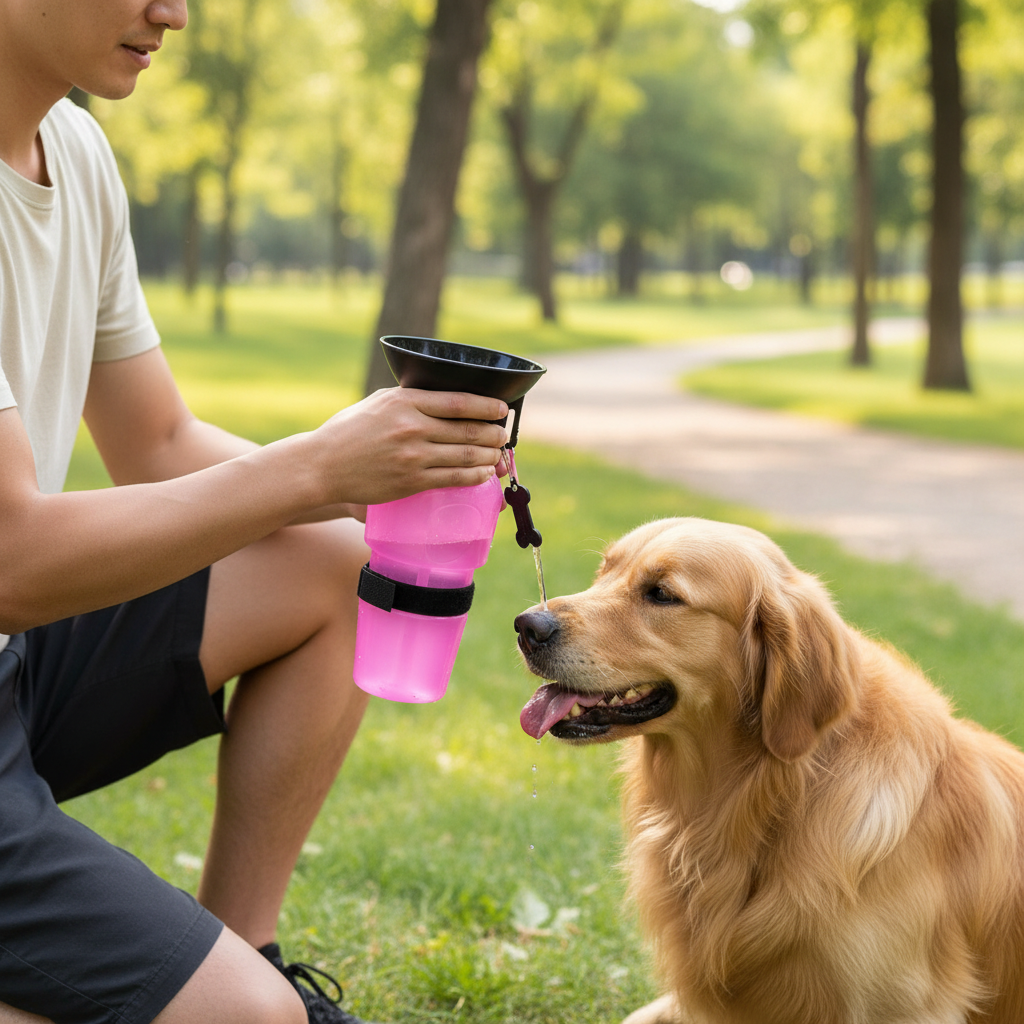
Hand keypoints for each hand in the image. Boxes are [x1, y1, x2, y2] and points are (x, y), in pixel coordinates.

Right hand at [306, 387, 508, 507]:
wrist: (322, 466)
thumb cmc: (349, 431)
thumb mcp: (379, 402)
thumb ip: (411, 399)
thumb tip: (444, 398)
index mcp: (405, 402)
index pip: (459, 402)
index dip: (488, 406)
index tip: (502, 409)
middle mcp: (412, 428)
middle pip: (469, 430)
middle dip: (494, 433)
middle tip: (503, 435)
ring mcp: (413, 456)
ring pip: (466, 456)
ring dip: (490, 456)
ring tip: (498, 455)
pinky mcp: (412, 481)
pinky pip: (454, 478)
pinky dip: (475, 476)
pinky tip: (484, 473)